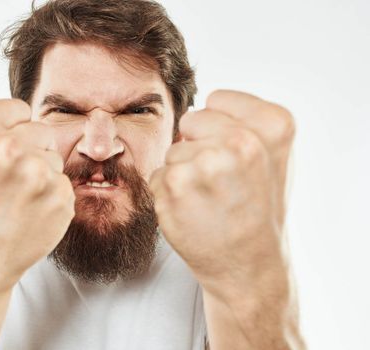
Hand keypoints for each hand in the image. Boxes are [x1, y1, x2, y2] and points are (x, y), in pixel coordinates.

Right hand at [0, 99, 74, 289]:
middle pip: (41, 130)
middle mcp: (8, 146)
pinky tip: (31, 212)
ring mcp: (37, 172)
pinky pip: (63, 182)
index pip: (19, 108)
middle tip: (9, 180)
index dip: (11, 130)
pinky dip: (52, 196)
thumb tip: (23, 112)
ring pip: (54, 157)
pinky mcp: (60, 195)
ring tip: (17, 198)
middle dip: (30, 150)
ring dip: (42, 174)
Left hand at [150, 90, 294, 295]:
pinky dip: (167, 193)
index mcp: (273, 126)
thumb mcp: (273, 157)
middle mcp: (242, 140)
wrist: (248, 265)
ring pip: (172, 151)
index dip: (217, 127)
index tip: (233, 154)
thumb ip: (243, 122)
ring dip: (182, 173)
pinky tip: (191, 212)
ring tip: (208, 200)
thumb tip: (197, 109)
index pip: (216, 99)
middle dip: (196, 146)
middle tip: (219, 181)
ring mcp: (207, 162)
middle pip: (190, 121)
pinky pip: (158, 174)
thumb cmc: (258, 209)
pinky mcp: (175, 184)